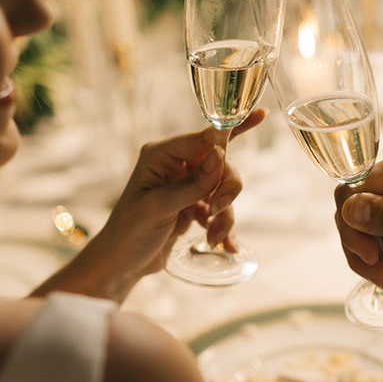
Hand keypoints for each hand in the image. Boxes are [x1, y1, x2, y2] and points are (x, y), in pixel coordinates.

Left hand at [33, 110, 264, 301]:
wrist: (122, 264)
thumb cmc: (130, 233)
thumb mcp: (159, 208)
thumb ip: (191, 184)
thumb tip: (219, 155)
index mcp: (161, 155)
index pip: (203, 137)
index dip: (229, 135)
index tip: (260, 117)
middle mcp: (175, 164)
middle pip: (221, 163)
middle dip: (226, 188)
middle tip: (218, 210)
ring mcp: (186, 184)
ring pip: (224, 188)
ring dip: (225, 214)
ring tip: (214, 237)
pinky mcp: (193, 204)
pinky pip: (220, 208)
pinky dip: (224, 225)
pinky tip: (228, 245)